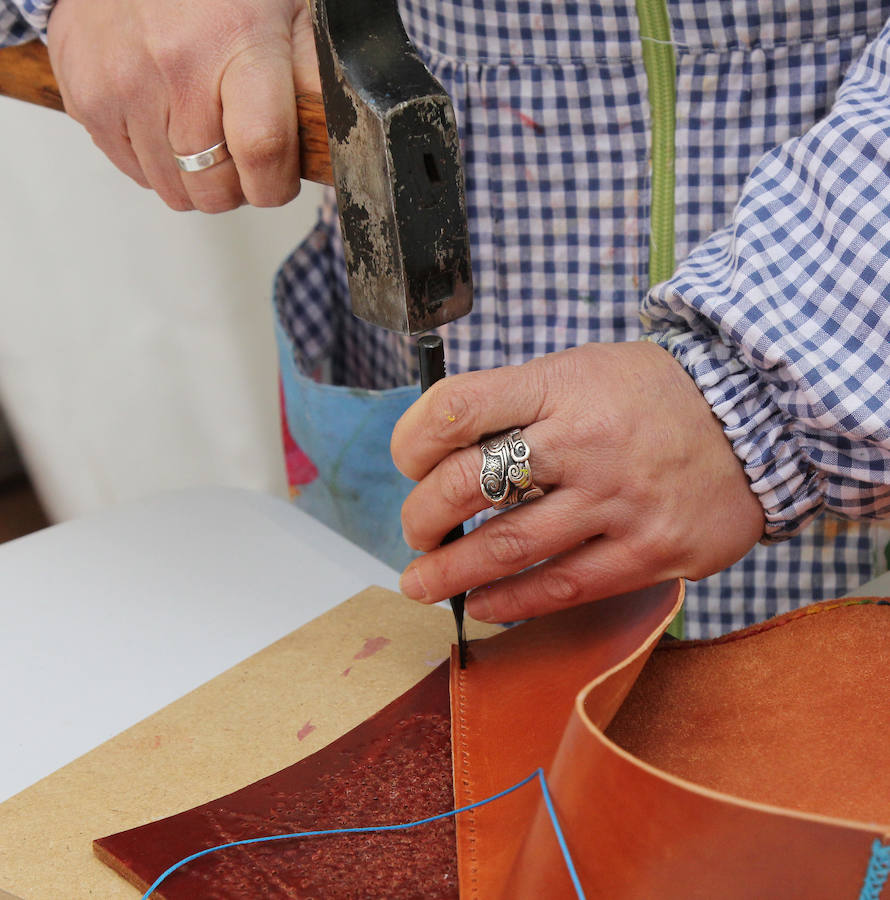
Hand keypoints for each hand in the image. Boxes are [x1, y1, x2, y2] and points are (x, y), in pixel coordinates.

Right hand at [47, 0, 320, 211]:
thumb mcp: (288, 15)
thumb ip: (316, 78)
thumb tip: (339, 137)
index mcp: (239, 42)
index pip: (263, 151)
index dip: (275, 185)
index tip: (278, 180)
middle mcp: (176, 66)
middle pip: (215, 188)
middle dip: (238, 188)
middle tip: (241, 153)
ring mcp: (124, 83)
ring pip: (173, 191)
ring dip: (196, 179)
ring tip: (203, 130)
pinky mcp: (87, 97)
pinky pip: (133, 172)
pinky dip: (156, 163)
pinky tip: (166, 120)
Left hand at [391, 341, 764, 622]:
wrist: (756, 417)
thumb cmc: (651, 396)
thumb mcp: (582, 371)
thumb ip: (519, 405)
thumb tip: (444, 451)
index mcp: (560, 386)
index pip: (455, 407)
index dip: (411, 440)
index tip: (408, 462)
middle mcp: (584, 440)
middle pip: (468, 483)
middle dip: (422, 516)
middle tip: (415, 532)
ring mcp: (618, 499)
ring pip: (507, 547)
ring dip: (450, 574)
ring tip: (419, 584)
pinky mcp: (650, 550)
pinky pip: (562, 586)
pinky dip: (511, 602)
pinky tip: (482, 606)